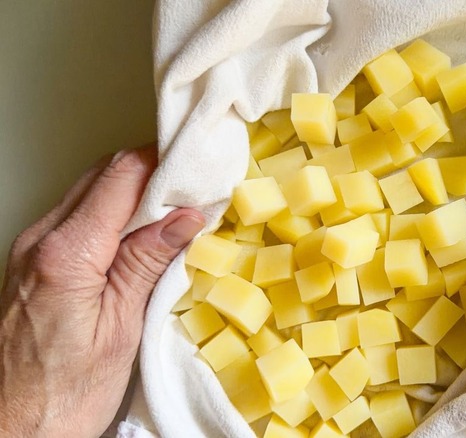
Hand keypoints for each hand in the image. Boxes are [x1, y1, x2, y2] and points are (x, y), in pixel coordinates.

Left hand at [0, 146, 203, 436]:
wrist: (16, 427)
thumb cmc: (65, 392)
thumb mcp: (123, 326)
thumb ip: (149, 261)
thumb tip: (185, 217)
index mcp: (66, 255)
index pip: (120, 178)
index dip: (163, 162)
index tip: (198, 166)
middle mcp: (39, 241)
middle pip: (102, 175)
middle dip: (152, 171)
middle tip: (194, 187)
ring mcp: (31, 249)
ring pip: (89, 191)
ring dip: (133, 190)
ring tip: (174, 211)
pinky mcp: (32, 262)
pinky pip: (78, 216)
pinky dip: (113, 212)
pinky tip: (140, 233)